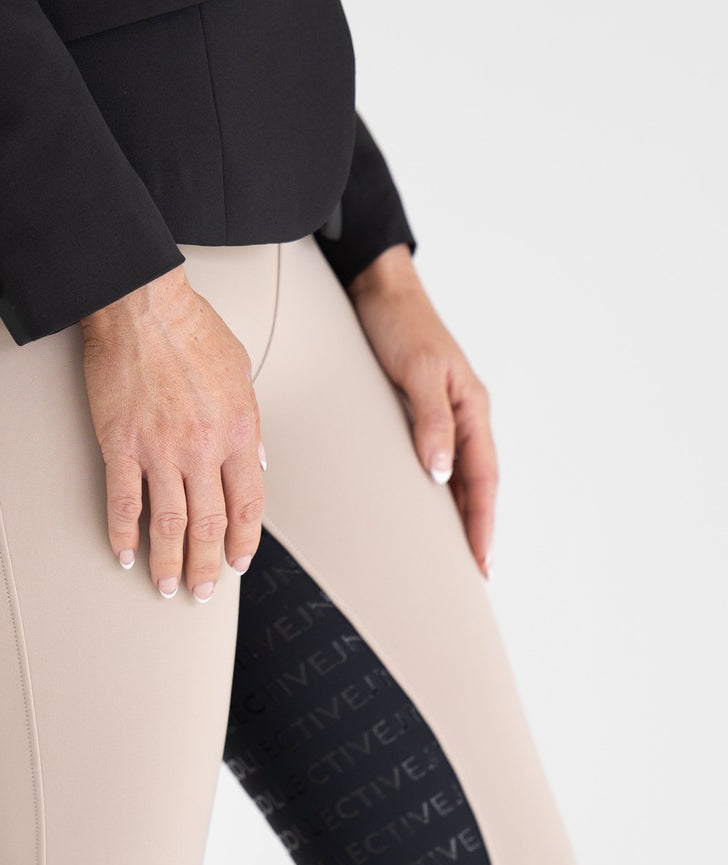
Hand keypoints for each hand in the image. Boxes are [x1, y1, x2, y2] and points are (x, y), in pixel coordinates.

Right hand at [80, 265, 265, 599]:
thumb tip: (256, 463)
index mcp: (239, 431)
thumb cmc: (191, 329)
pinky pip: (124, 502)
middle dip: (207, 565)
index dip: (242, 541)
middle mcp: (203, 448)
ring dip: (169, 561)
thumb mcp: (241, 373)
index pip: (247, 504)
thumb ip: (250, 424)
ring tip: (165, 585)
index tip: (236, 562)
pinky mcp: (121, 444)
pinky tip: (124, 553)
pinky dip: (124, 534)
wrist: (143, 305)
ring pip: (170, 523)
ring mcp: (160, 450)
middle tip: (201, 591)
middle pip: (209, 524)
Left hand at [346, 245, 495, 578]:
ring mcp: (445, 414)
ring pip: (459, 475)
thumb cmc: (400, 325)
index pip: (483, 478)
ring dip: (459, 514)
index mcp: (472, 408)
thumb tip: (442, 471)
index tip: (480, 562)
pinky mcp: (421, 411)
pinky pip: (437, 460)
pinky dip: (438, 490)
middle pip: (477, 484)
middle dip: (476, 529)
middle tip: (472, 574)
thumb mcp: (418, 371)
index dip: (482, 522)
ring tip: (454, 554)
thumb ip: (432, 420)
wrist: (380, 290)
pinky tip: (427, 508)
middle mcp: (464, 415)